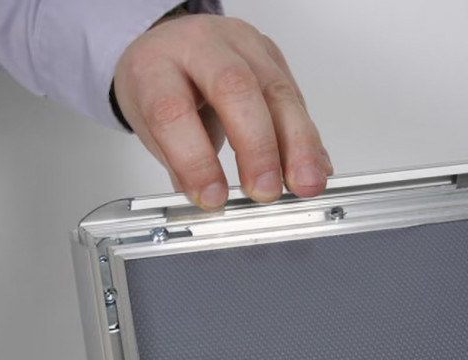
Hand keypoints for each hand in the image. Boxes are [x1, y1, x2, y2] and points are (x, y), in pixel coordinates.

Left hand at [114, 14, 332, 209]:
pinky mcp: (273, 56)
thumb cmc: (159, 88)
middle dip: (257, 148)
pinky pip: (297, 99)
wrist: (173, 46)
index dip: (195, 161)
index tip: (214, 199)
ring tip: (305, 183)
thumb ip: (180, 167)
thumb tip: (211, 205)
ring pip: (277, 91)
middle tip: (265, 191)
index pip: (173, 112)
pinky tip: (315, 166)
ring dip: (297, 145)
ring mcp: (242, 46)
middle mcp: (201, 47)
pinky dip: (308, 139)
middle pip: (235, 89)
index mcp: (156, 67)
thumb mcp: (151, 127)